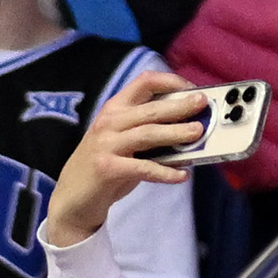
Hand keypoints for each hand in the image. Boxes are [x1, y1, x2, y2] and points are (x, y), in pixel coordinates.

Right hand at [45, 72, 202, 248]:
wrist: (73, 196)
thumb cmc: (107, 165)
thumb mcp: (125, 141)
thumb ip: (150, 132)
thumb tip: (189, 129)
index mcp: (115, 109)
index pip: (143, 83)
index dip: (169, 81)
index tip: (191, 88)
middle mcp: (109, 122)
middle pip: (150, 109)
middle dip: (179, 105)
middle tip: (203, 104)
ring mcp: (107, 144)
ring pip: (148, 134)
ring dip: (175, 133)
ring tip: (198, 133)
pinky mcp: (108, 168)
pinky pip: (143, 168)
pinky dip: (165, 172)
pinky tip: (183, 175)